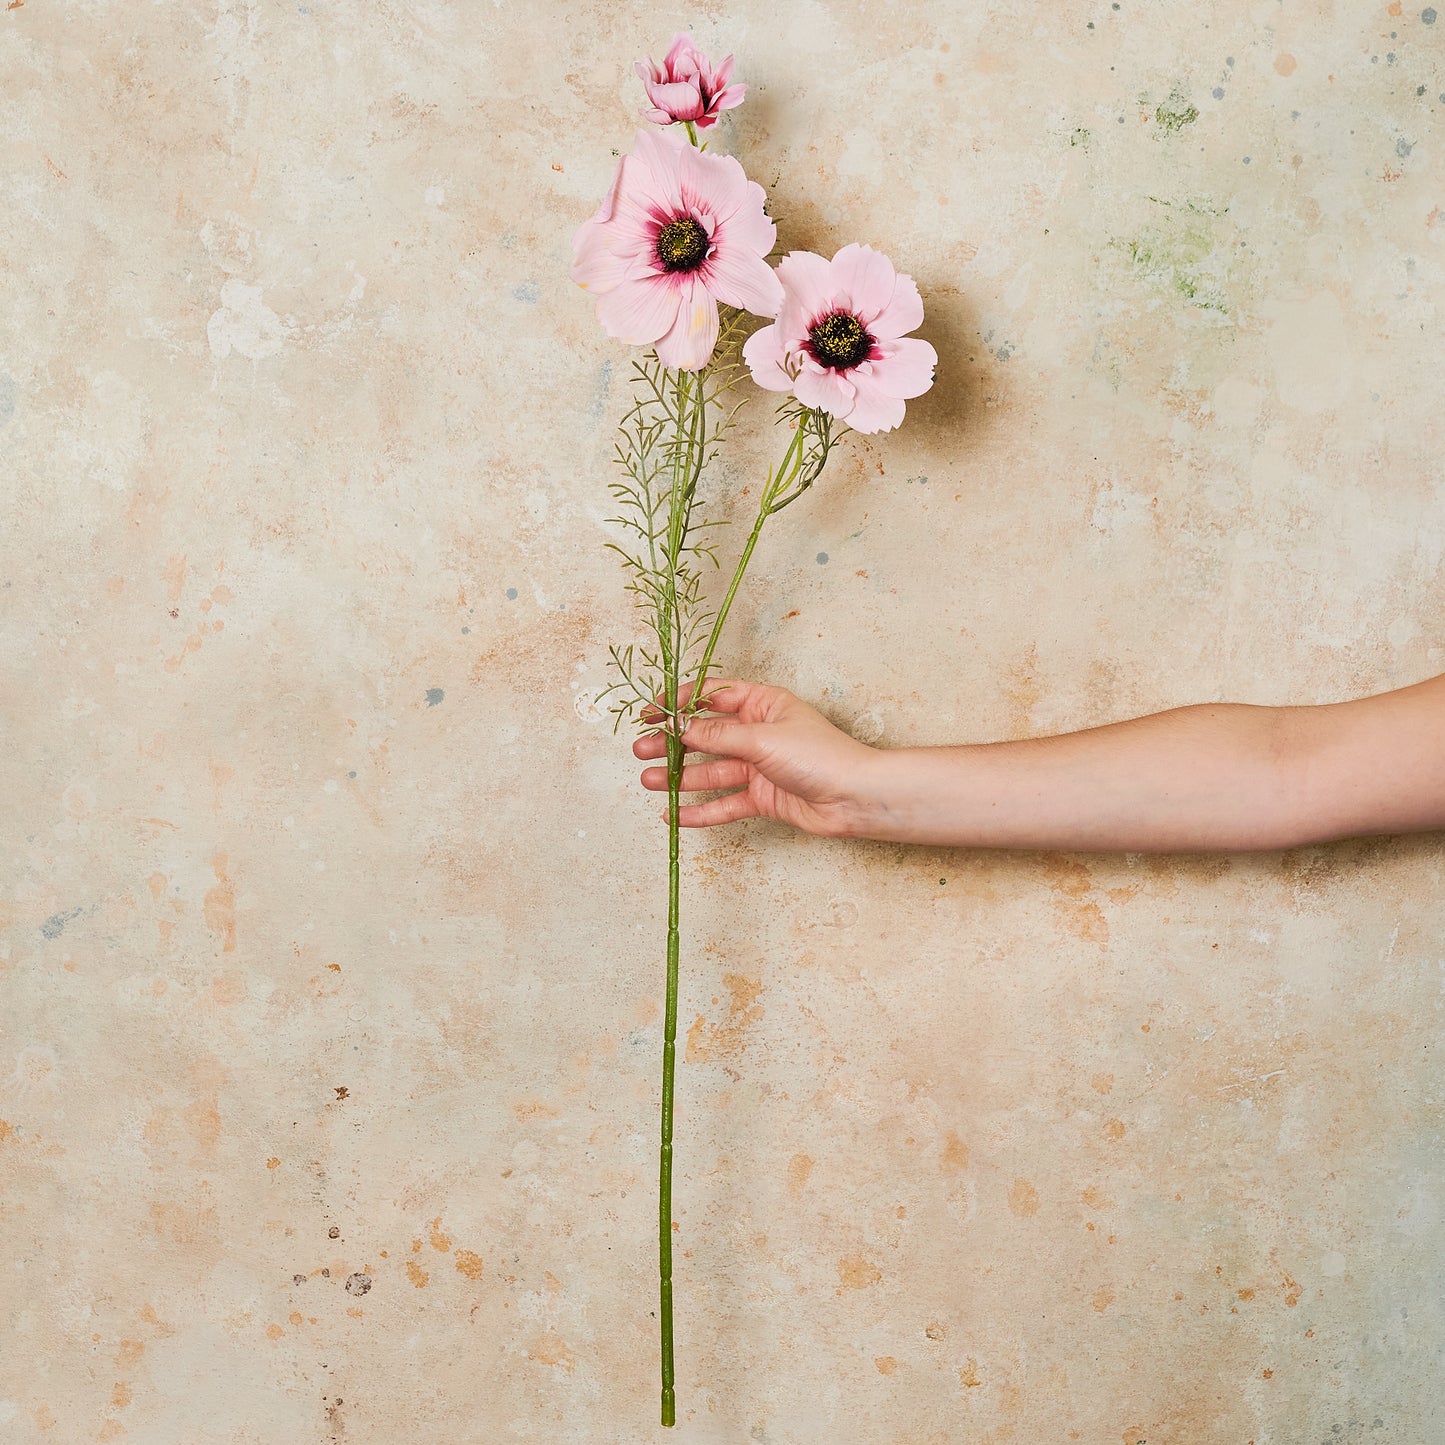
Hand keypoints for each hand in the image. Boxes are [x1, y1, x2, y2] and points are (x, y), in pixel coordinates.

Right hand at [633, 677, 883, 835]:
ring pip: (711, 770)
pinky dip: (702, 810)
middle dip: (672, 743)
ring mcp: (760, 766)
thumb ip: (717, 735)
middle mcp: (758, 733)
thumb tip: (680, 726)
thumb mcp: (762, 738)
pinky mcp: (763, 798)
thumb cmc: (819, 756)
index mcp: (762, 704)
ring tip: (648, 781)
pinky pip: (726, 803)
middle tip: (640, 750)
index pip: (712, 696)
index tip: (650, 712)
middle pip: (706, 735)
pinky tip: (676, 815)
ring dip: (680, 777)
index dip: (679, 703)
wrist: (854, 797)